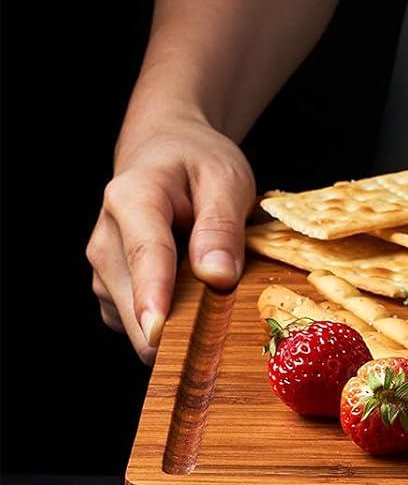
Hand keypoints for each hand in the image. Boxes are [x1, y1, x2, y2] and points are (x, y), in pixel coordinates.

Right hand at [87, 111, 254, 362]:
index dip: (152, 295)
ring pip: (133, 316)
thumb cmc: (197, 163)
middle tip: (227, 327)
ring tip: (211, 293)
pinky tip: (192, 296)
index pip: (144, 253)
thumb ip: (222, 227)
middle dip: (176, 322)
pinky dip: (168, 321)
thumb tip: (219, 277)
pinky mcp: (110, 289)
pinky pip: (137, 321)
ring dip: (175, 321)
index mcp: (132, 198)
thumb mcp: (226, 180)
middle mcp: (106, 236)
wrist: (164, 152)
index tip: (157, 332)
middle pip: (132, 296)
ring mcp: (103, 267)